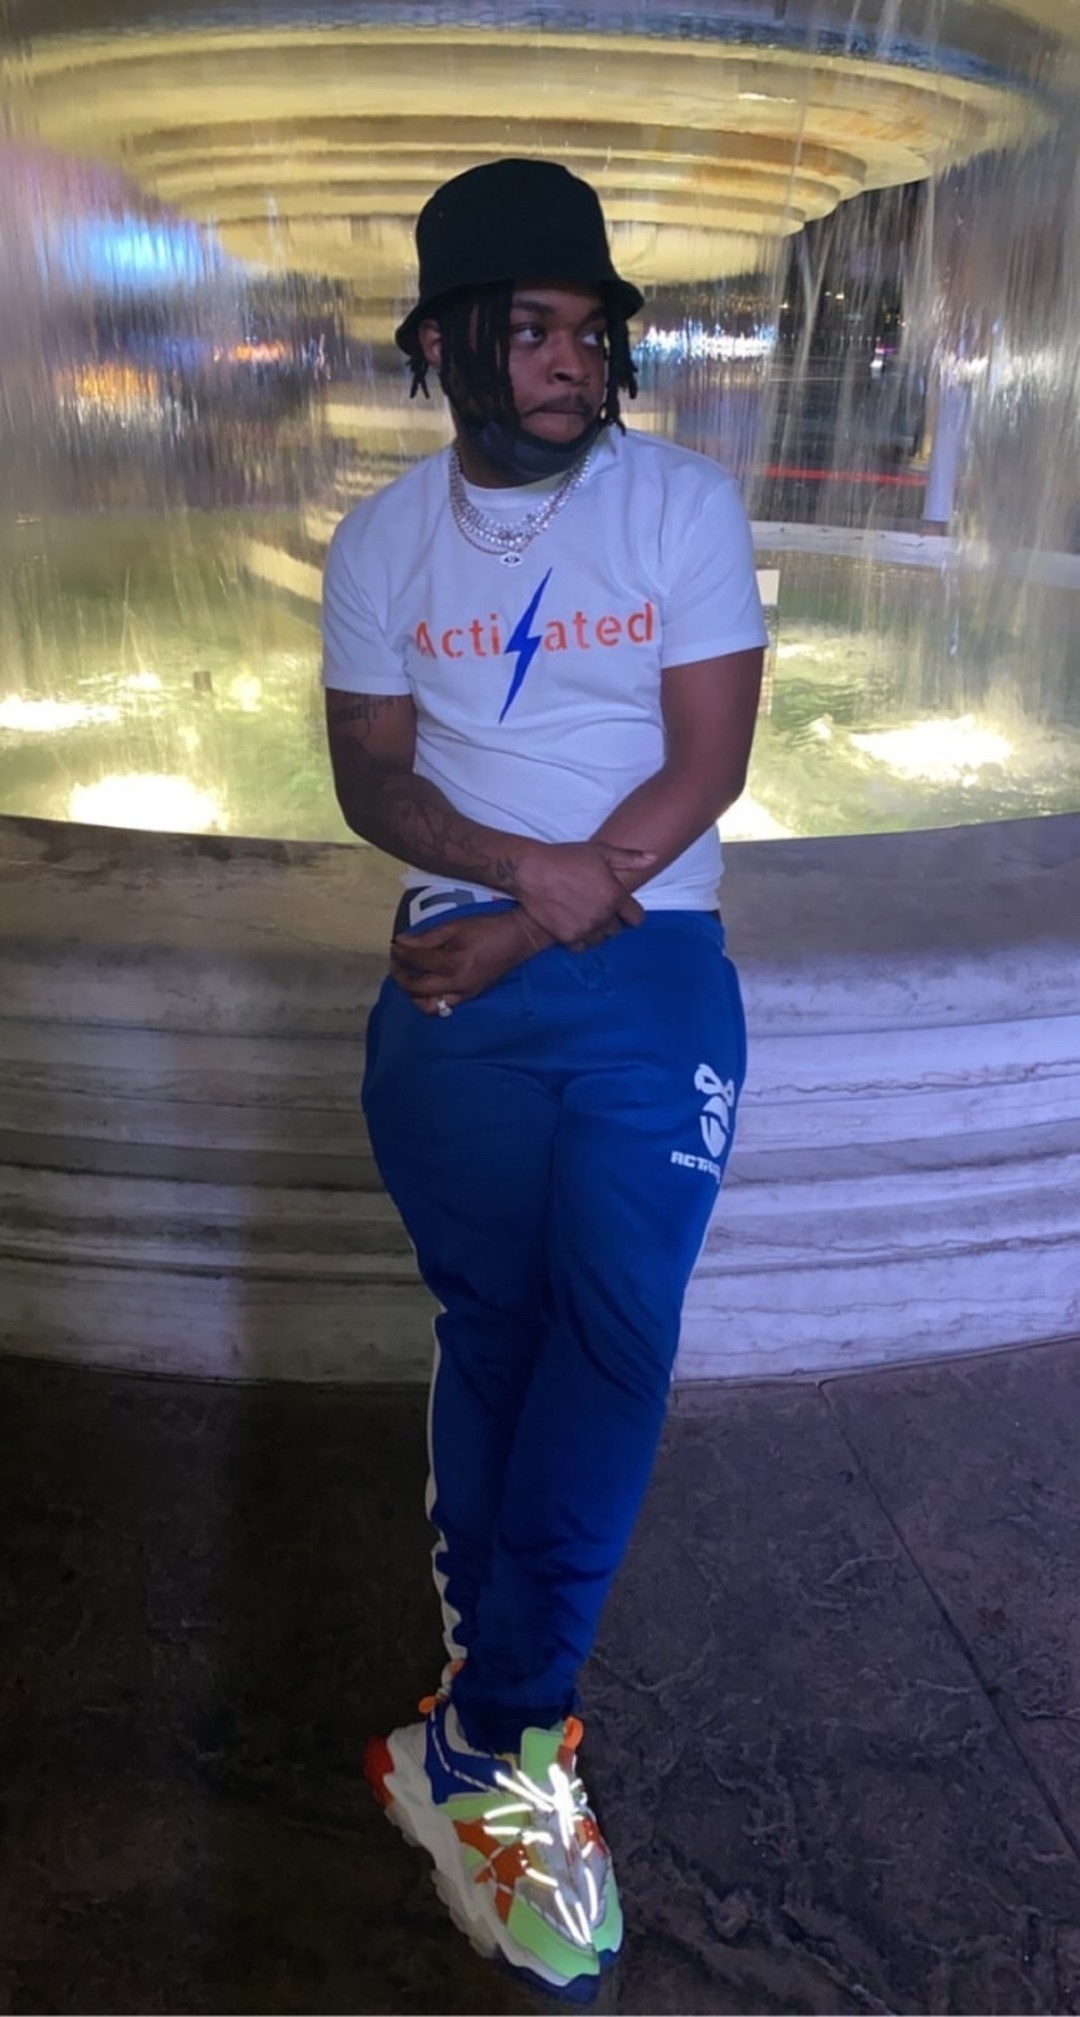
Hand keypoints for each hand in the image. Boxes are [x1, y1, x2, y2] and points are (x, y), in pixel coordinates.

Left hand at [391, 910, 531, 1013]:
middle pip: (417, 989)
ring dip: (413, 995)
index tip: (393, 945)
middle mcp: (457, 984)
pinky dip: (430, 999)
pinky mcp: (471, 996)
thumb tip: (401, 942)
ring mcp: (465, 994)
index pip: (416, 962)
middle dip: (401, 976)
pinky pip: (444, 1006)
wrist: (520, 938)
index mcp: (453, 963)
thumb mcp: (455, 926)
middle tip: (396, 963)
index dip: (400, 953)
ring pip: (429, 1007)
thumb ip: (427, 937)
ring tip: (409, 979)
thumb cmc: (488, 927)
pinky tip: (427, 986)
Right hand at [513, 840, 653, 945]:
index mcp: (615, 896)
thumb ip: (629, 858)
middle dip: (610, 921)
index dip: (630, 914)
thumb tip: (653, 858)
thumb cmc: (566, 858)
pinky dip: (579, 939)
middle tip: (596, 908)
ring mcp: (585, 928)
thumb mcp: (600, 852)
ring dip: (595, 931)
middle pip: (616, 930)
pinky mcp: (567, 937)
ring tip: (584, 917)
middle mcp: (603, 916)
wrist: (531, 870)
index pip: (636, 918)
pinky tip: (572, 925)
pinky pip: (581, 947)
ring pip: (599, 939)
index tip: (623, 910)